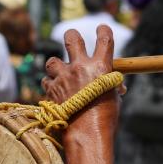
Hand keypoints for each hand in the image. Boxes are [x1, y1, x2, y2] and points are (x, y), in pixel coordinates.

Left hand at [42, 26, 121, 163]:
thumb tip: (116, 86)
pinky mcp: (51, 89)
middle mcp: (80, 67)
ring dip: (56, 66)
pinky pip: (46, 80)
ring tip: (60, 75)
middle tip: (72, 40)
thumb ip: (111, 85)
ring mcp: (63, 77)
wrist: (86, 134)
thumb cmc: (106, 118)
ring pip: (52, 61)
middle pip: (71, 38)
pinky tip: (56, 91)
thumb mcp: (113, 97)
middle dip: (71, 37)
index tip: (102, 29)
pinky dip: (50, 84)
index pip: (104, 38)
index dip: (103, 30)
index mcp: (101, 66)